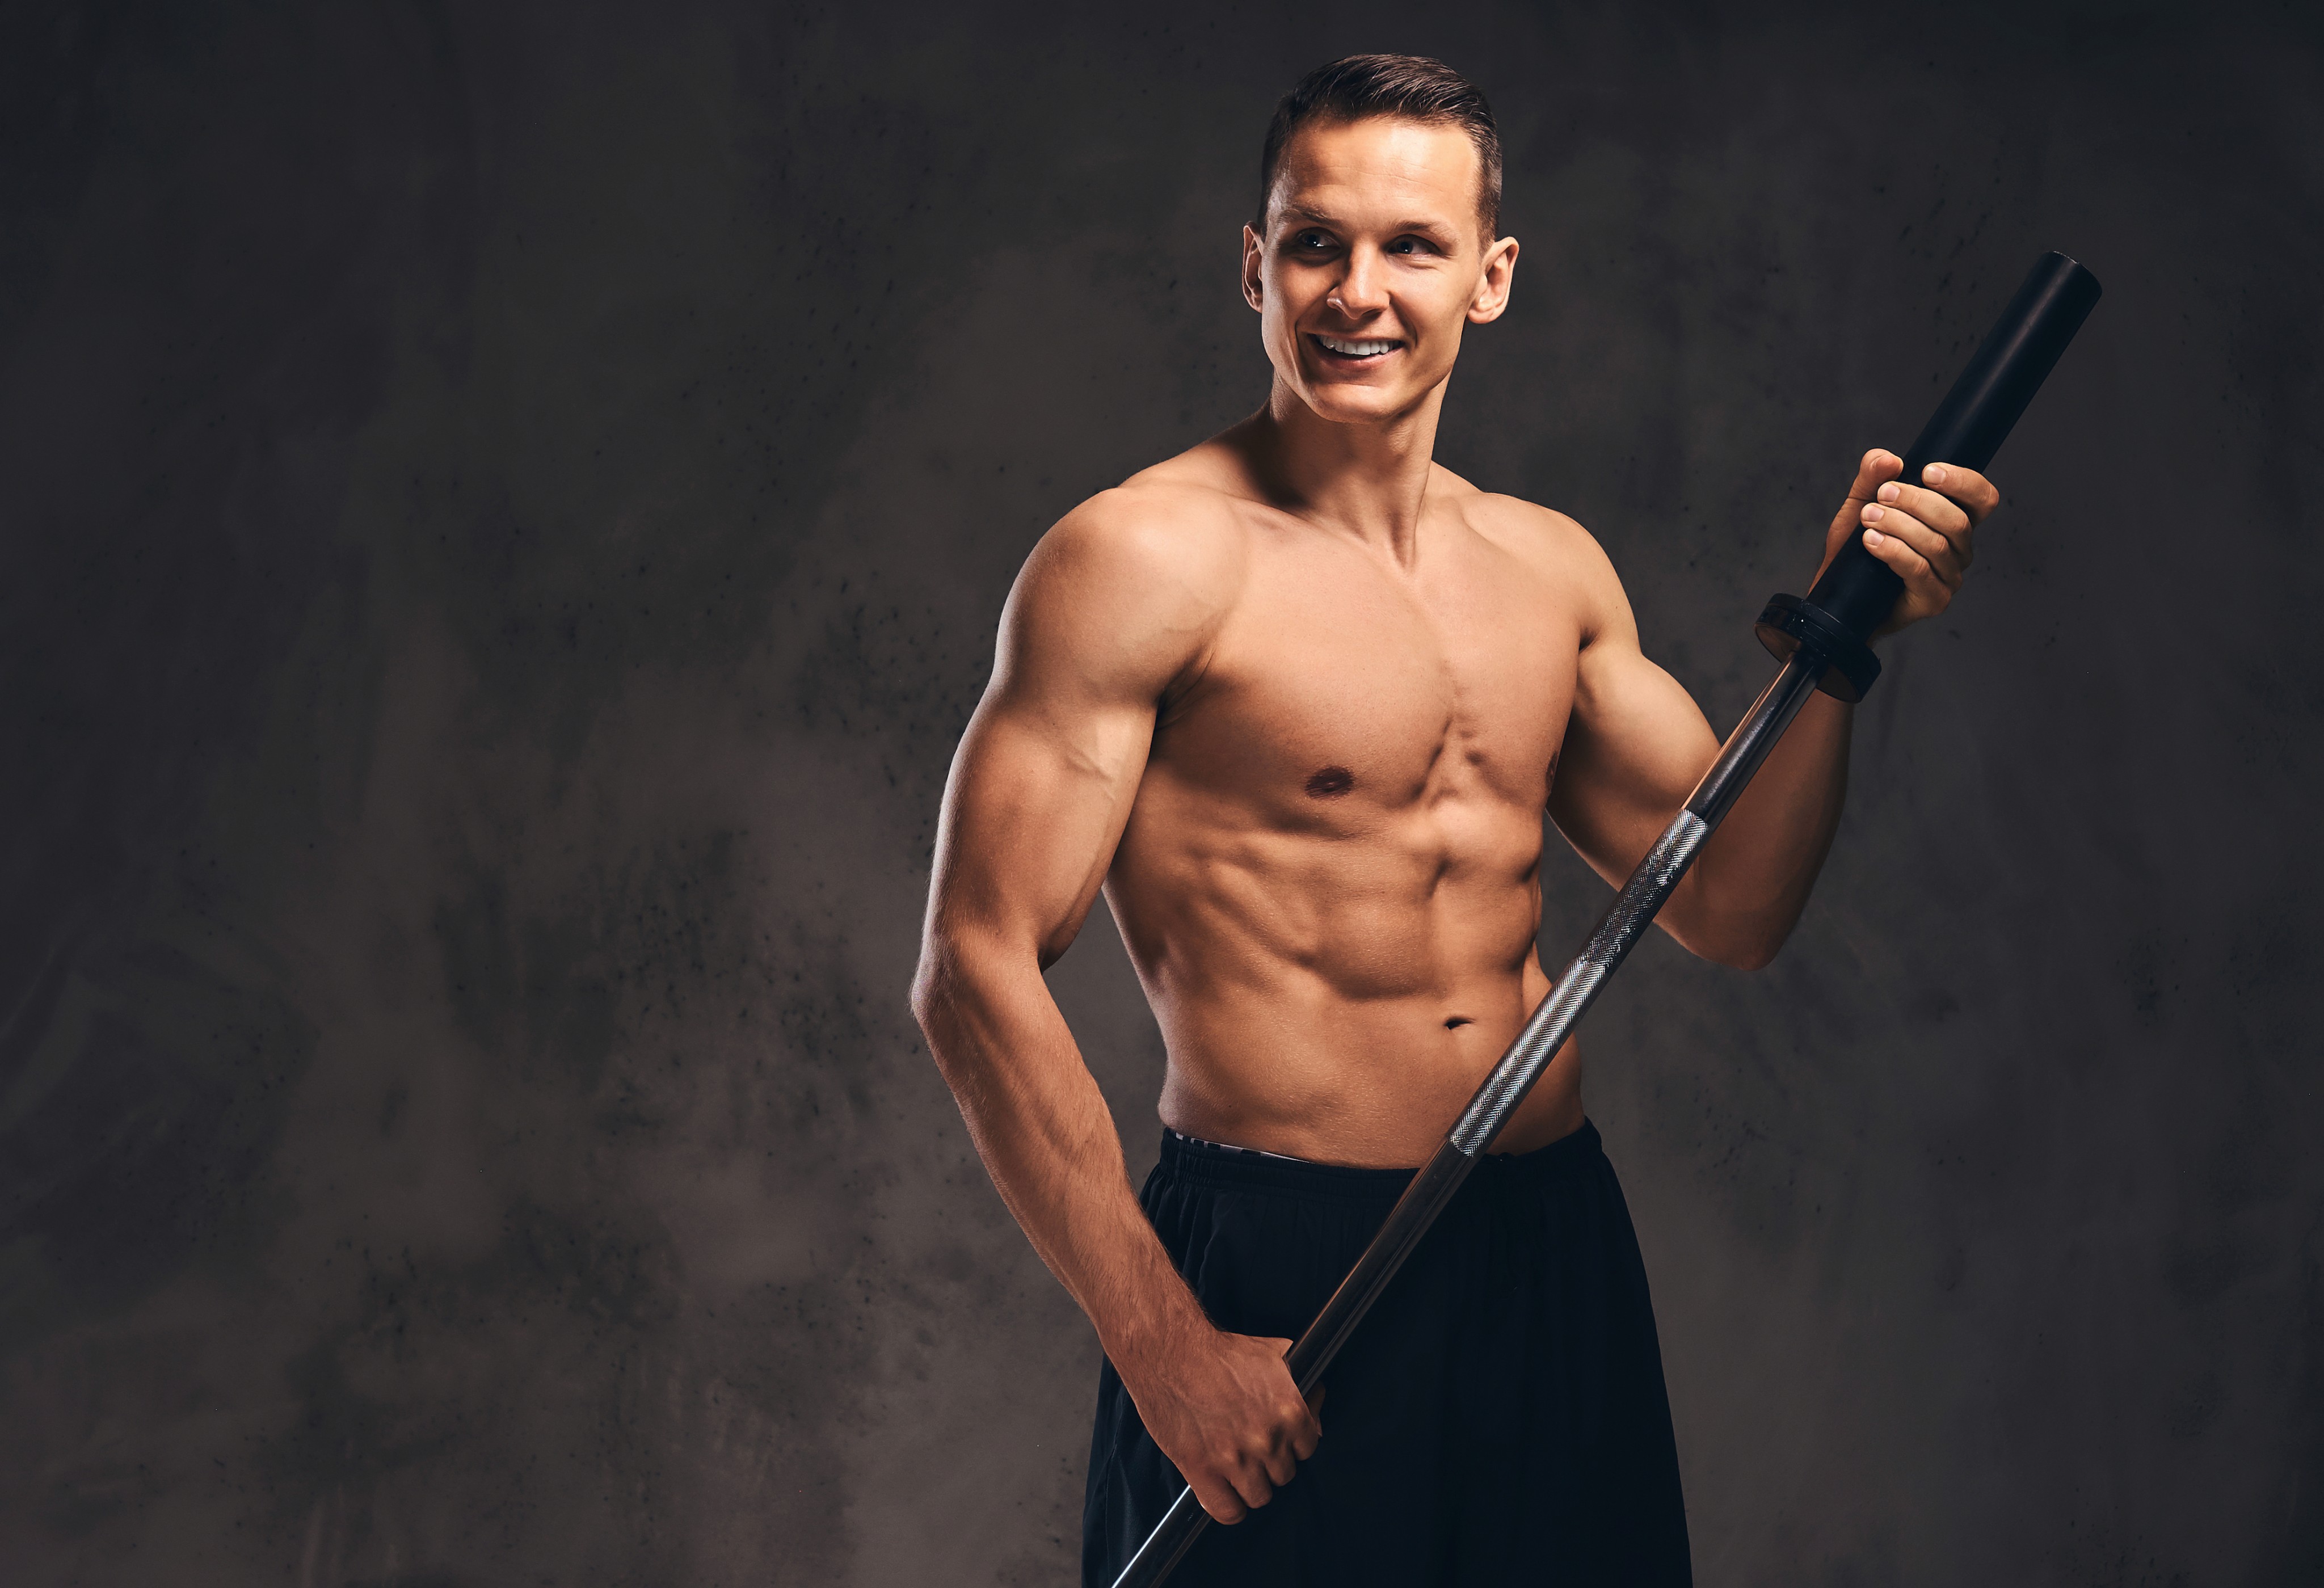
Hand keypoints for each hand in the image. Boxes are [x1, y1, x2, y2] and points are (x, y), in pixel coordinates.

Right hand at [1115, 1325, 1324, 1523]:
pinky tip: (1223, 1489)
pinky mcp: (1201, 1470)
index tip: (1277, 1437)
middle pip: (1284, 1475)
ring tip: (1235, 1464)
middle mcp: (1267, 1440)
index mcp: (1290, 1411)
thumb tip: (1316, 1414)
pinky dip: (1228, 1506)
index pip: (1308, 1448)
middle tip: (1249, 1444)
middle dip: (1269, 1461)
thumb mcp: (1272, 1354)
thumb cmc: (1218, 1351)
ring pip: (1259, 1496)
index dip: (1291, 1442)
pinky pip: (1229, 1512)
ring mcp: (1235, 1459)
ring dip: (1250, 1483)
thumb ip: (1300, 1383)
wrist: (1170, 1350)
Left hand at [1814, 448, 2000, 635]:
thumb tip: (1888, 459)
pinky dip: (1894, 551)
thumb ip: (1871, 478)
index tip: (1927, 471)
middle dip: (1915, 501)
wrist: (1839, 596)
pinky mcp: (1933, 600)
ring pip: (1936, 544)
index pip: (1982, 498)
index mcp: (1954, 521)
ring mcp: (1949, 577)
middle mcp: (1959, 549)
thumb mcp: (1859, 505)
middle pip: (1956, 520)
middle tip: (1881, 496)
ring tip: (1868, 518)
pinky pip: (1920, 570)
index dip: (1963, 482)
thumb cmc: (1855, 551)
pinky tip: (1871, 542)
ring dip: (1899, 525)